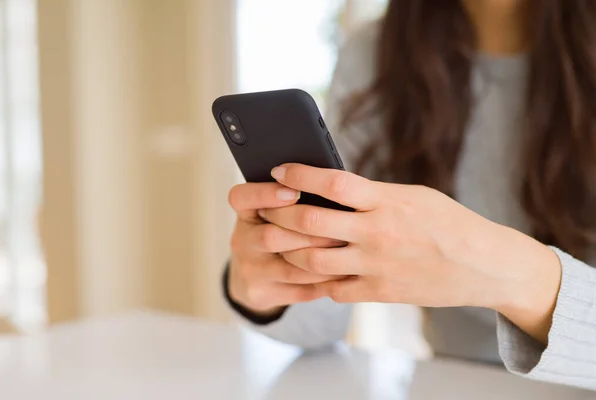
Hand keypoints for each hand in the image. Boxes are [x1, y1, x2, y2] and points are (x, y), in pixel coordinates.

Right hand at [227, 182, 344, 316]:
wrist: (255, 276)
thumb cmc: (277, 230)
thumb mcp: (274, 211)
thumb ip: (294, 199)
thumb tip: (328, 188)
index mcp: (244, 213)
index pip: (241, 198)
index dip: (266, 194)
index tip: (294, 191)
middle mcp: (241, 242)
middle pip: (270, 236)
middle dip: (308, 232)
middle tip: (341, 225)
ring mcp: (250, 271)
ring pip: (290, 268)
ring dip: (323, 258)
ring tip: (348, 248)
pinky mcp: (263, 294)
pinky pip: (301, 290)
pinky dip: (326, 281)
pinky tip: (345, 271)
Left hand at [259, 164, 561, 341]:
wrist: (484, 265)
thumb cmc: (448, 223)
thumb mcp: (412, 196)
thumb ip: (373, 194)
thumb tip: (331, 187)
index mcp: (386, 200)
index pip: (332, 181)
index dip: (299, 173)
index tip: (278, 168)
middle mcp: (377, 231)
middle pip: (310, 221)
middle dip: (279, 213)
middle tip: (265, 207)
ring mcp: (376, 264)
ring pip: (312, 258)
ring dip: (289, 249)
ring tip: (280, 240)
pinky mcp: (380, 292)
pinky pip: (333, 288)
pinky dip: (317, 279)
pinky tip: (313, 270)